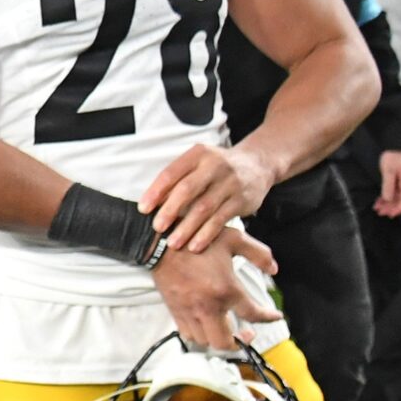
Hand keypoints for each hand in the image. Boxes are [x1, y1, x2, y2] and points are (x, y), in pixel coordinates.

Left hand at [139, 143, 272, 254]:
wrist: (256, 164)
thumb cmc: (216, 168)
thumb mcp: (198, 163)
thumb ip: (177, 179)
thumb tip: (151, 203)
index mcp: (197, 154)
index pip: (171, 173)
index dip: (155, 192)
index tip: (143, 209)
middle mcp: (214, 166)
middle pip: (187, 190)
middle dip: (170, 210)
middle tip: (157, 228)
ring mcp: (230, 183)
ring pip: (204, 207)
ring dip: (187, 227)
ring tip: (173, 243)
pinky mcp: (241, 200)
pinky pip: (221, 219)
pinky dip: (206, 234)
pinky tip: (195, 246)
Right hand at [151, 227, 278, 350]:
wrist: (161, 242)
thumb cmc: (196, 239)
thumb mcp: (233, 239)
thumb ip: (258, 254)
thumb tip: (274, 269)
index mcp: (226, 290)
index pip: (253, 315)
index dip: (268, 318)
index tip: (274, 316)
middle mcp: (208, 306)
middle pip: (224, 342)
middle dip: (239, 342)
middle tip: (246, 333)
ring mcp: (190, 311)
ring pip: (205, 342)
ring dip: (218, 339)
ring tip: (225, 329)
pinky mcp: (175, 310)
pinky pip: (188, 333)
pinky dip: (199, 334)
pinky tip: (205, 324)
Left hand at [374, 149, 400, 217]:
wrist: (394, 146)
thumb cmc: (392, 157)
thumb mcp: (388, 172)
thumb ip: (388, 186)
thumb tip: (388, 199)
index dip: (398, 208)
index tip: (390, 214)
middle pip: (400, 199)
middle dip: (391, 207)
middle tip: (380, 213)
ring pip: (396, 196)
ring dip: (387, 203)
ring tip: (377, 208)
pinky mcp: (396, 180)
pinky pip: (392, 191)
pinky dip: (386, 197)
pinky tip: (379, 201)